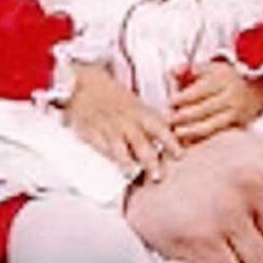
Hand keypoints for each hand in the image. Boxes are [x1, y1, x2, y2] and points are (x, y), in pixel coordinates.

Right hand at [63, 62, 180, 178]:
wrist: (82, 85)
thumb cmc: (110, 94)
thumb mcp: (133, 103)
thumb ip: (147, 119)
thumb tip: (167, 134)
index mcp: (140, 111)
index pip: (160, 128)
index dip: (171, 142)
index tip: (180, 155)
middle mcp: (126, 121)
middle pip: (141, 144)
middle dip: (150, 162)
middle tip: (157, 177)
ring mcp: (108, 128)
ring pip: (120, 149)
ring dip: (128, 164)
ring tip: (132, 175)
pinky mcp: (92, 134)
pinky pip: (101, 148)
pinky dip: (109, 158)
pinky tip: (112, 168)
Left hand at [171, 61, 262, 143]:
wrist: (256, 92)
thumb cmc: (228, 80)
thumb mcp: (211, 68)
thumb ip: (190, 69)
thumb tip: (174, 70)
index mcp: (223, 78)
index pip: (200, 89)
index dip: (183, 97)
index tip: (170, 102)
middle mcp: (230, 95)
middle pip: (204, 108)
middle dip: (184, 115)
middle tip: (169, 119)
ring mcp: (235, 111)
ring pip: (210, 124)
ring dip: (191, 130)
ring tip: (177, 132)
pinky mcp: (236, 125)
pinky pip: (215, 133)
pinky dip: (201, 137)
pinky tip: (189, 139)